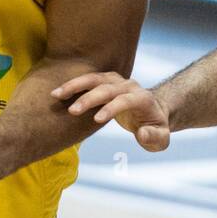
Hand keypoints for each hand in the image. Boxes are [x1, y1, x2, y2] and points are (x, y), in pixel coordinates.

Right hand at [52, 72, 170, 151]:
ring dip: (75, 85)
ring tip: (55, 95)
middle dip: (89, 98)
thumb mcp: (161, 139)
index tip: (96, 120)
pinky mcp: (106, 81)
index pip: (125, 100)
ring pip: (95, 78)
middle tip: (72, 111)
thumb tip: (142, 133)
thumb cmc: (156, 128)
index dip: (111, 108)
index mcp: (143, 99)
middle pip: (107, 88)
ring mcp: (117, 81)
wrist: (153, 110)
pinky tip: (57, 92)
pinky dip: (73, 84)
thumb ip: (154, 138)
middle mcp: (129, 85)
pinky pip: (89, 79)